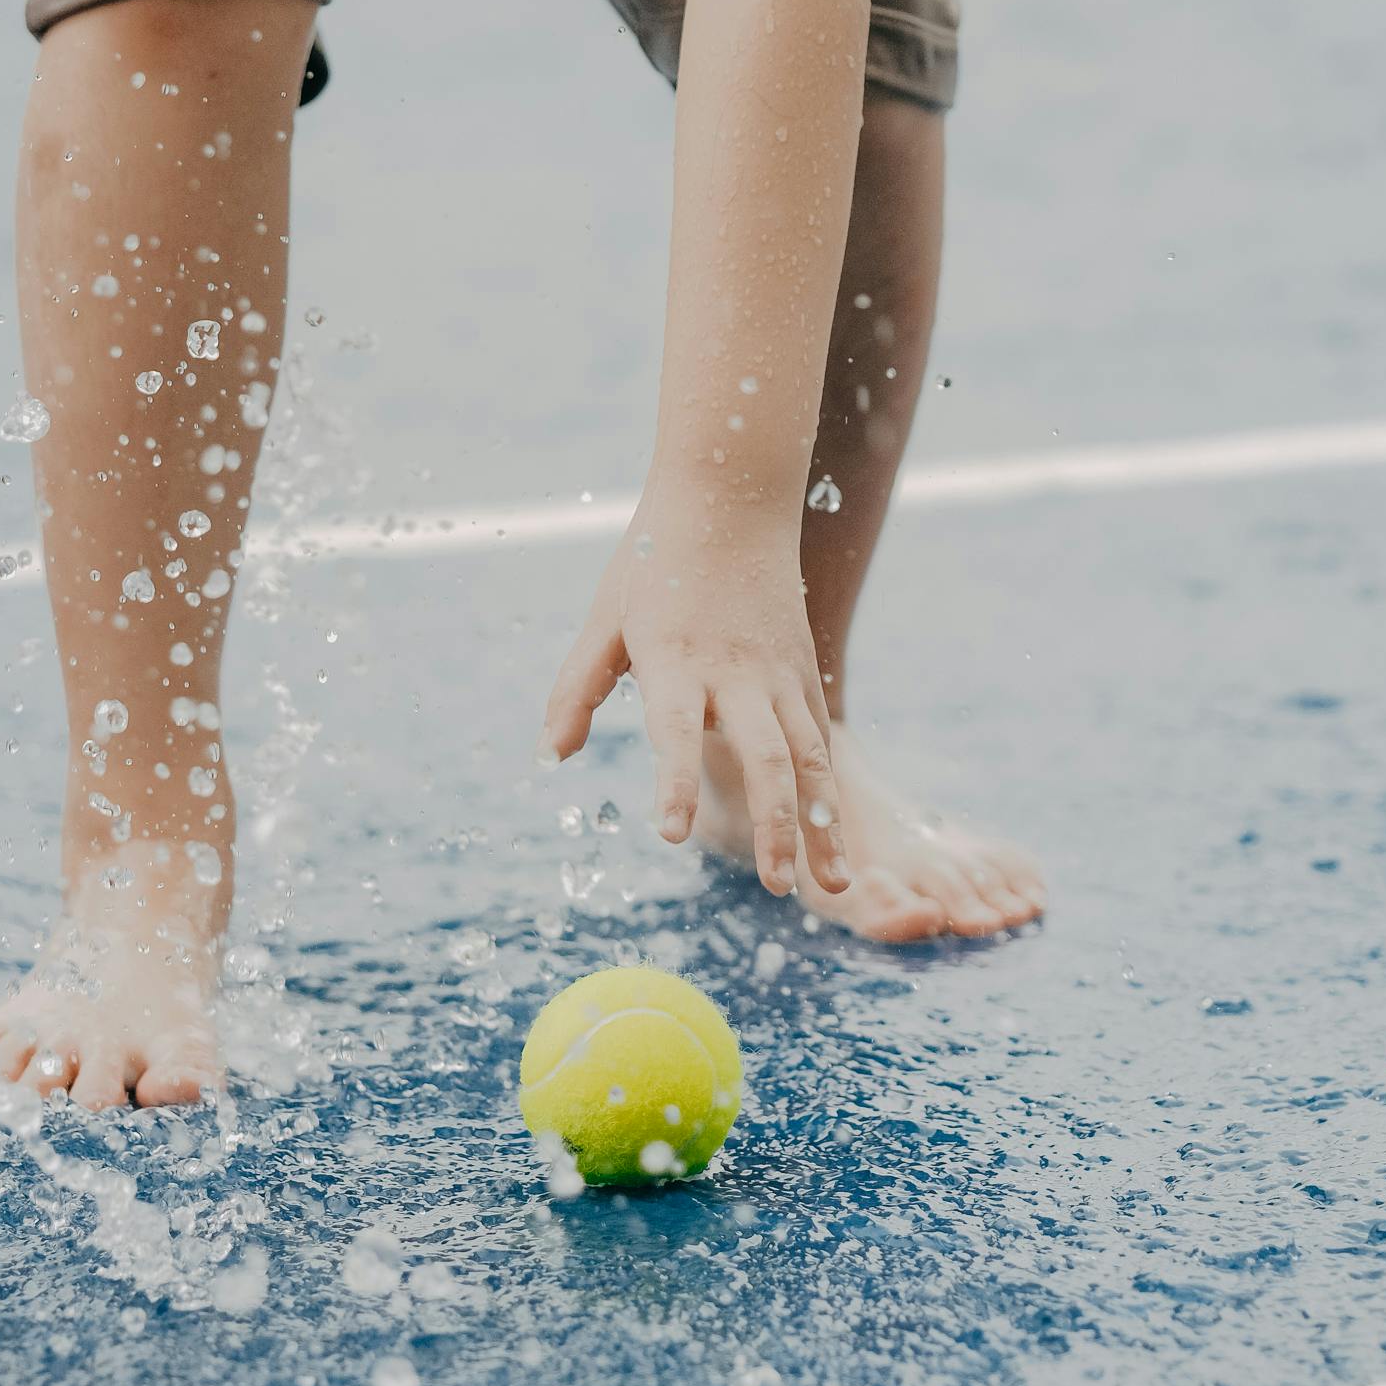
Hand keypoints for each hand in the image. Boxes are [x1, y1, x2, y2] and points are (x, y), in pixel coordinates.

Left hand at [542, 499, 851, 898]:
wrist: (731, 498)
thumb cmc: (654, 561)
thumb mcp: (604, 620)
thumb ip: (577, 690)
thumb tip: (550, 756)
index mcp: (675, 659)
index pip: (674, 731)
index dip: (673, 782)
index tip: (669, 833)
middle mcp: (735, 672)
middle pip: (766, 757)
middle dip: (777, 825)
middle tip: (779, 887)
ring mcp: (778, 673)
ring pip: (810, 758)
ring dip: (822, 824)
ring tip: (831, 886)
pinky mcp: (801, 671)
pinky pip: (819, 738)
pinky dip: (829, 790)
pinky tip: (834, 836)